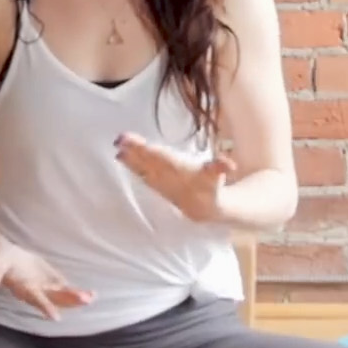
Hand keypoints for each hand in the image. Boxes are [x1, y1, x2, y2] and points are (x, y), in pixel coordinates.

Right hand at [0, 241, 92, 320]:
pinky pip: (66, 290)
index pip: (35, 299)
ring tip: (92, 297)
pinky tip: (91, 295)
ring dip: (77, 298)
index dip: (45, 307)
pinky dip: (77, 293)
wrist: (6, 257)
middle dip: (70, 300)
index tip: (55, 317)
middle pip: (54, 299)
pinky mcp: (51, 282)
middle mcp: (36, 292)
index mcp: (23, 288)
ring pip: (62, 296)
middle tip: (86, 300)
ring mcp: (45, 288)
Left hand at [114, 132, 235, 223]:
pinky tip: (120, 157)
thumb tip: (230, 164)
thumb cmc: (211, 185)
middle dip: (135, 152)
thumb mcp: (218, 174)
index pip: (161, 158)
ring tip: (116, 147)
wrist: (205, 209)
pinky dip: (131, 166)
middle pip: (148, 162)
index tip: (135, 141)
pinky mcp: (156, 186)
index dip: (148, 150)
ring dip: (129, 158)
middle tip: (119, 139)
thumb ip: (221, 167)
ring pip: (142, 168)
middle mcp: (167, 177)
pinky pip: (141, 174)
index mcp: (180, 170)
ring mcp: (160, 182)